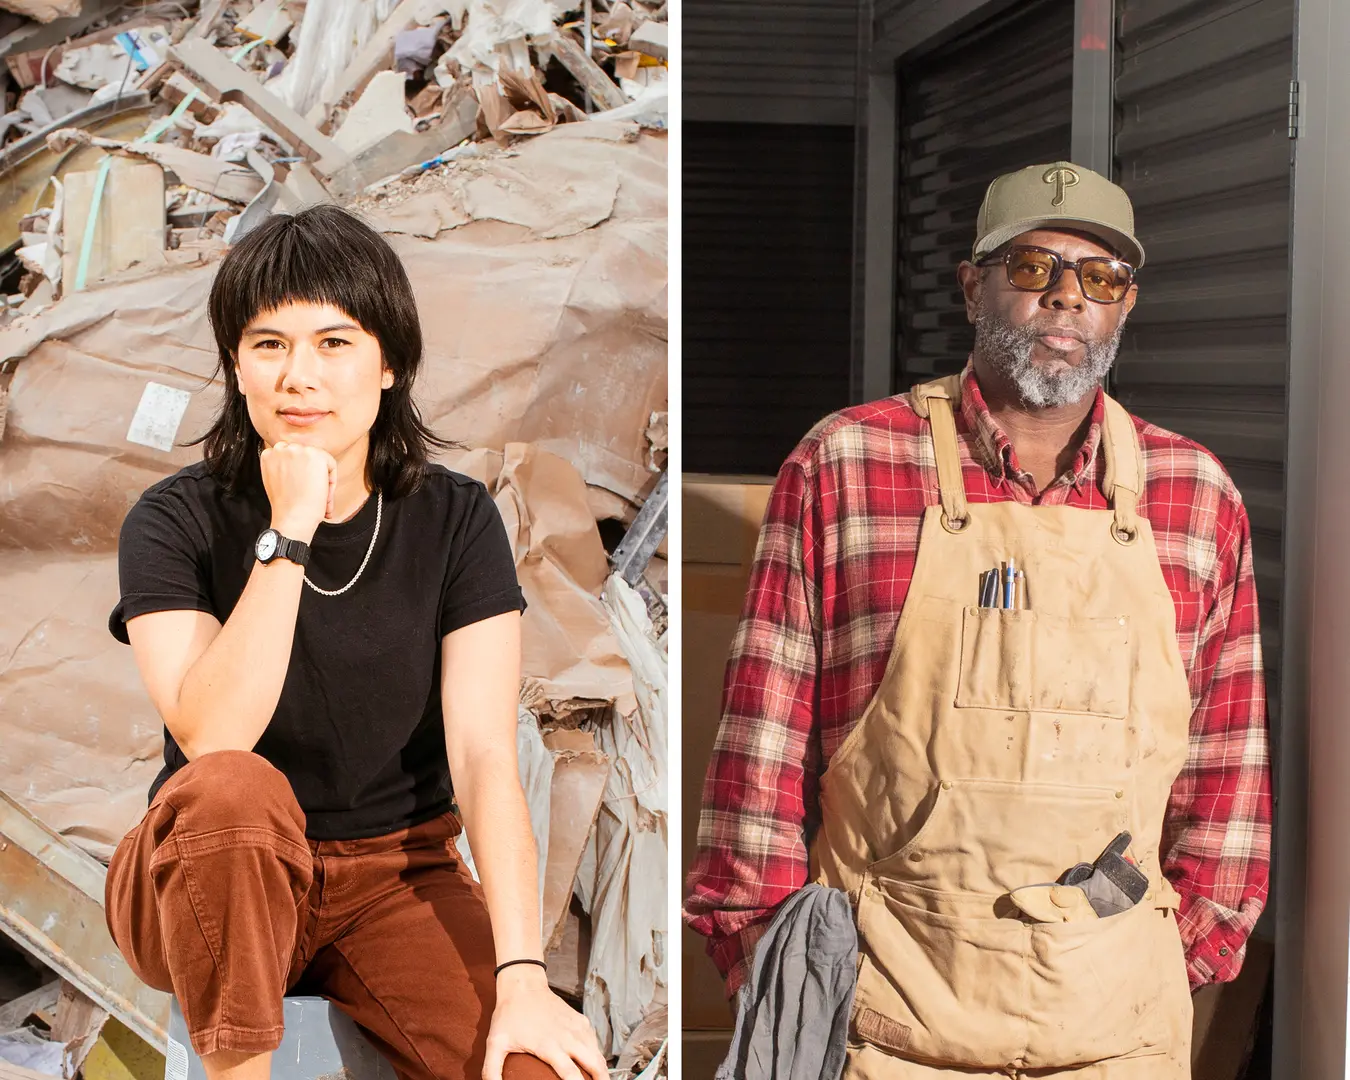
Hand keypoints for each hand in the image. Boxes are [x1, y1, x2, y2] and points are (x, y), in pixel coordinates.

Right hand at [259, 440, 335, 541]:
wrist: (293, 516)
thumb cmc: (286, 505)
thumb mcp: (275, 480)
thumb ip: (281, 467)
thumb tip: (298, 463)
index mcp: (269, 454)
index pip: (291, 456)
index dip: (299, 473)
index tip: (302, 487)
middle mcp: (282, 448)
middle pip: (305, 456)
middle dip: (311, 473)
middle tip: (313, 493)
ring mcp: (298, 450)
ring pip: (318, 460)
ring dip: (321, 477)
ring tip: (319, 496)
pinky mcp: (315, 455)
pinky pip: (330, 464)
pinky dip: (331, 480)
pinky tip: (324, 494)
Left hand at [484, 966, 607, 1079]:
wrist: (524, 985)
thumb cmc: (509, 1015)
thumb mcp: (495, 1043)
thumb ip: (492, 1070)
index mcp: (550, 1046)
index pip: (572, 1074)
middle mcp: (568, 1037)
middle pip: (594, 1064)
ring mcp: (576, 1027)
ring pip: (597, 1053)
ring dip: (601, 1069)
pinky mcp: (580, 1020)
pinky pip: (593, 1041)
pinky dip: (596, 1053)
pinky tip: (592, 1062)